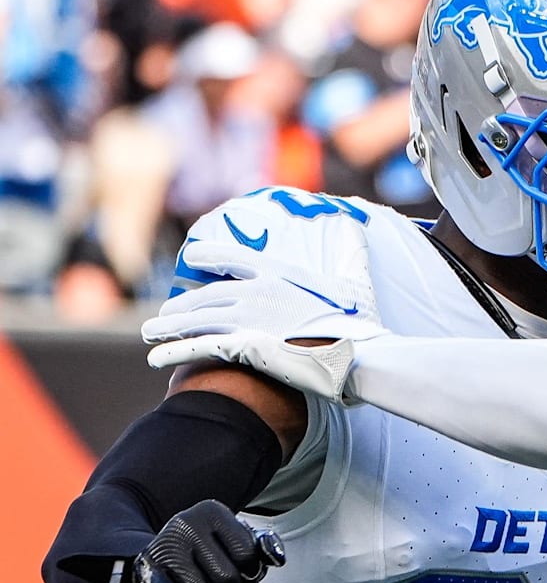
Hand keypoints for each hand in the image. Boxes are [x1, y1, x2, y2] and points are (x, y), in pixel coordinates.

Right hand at [132, 500, 284, 582]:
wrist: (152, 565)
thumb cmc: (207, 557)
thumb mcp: (237, 546)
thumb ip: (264, 550)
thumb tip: (278, 559)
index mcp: (213, 512)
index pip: (249, 558)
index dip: (249, 574)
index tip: (238, 570)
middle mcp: (186, 525)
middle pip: (228, 581)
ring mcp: (163, 549)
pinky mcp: (145, 578)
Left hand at [143, 240, 388, 399]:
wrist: (353, 356)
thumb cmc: (356, 323)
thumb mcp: (355, 283)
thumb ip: (350, 253)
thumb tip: (353, 224)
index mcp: (277, 274)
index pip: (232, 257)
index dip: (208, 256)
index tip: (191, 257)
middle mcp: (254, 293)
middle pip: (206, 294)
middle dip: (182, 304)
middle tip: (167, 314)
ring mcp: (245, 321)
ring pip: (196, 319)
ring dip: (170, 327)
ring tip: (154, 333)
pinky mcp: (240, 348)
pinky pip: (198, 348)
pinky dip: (174, 353)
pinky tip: (157, 358)